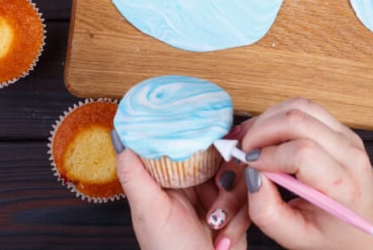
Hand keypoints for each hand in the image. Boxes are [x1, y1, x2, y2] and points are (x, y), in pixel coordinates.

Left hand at [113, 129, 248, 249]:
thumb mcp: (148, 211)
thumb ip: (134, 174)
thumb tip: (120, 135)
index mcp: (170, 176)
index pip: (190, 140)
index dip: (205, 138)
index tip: (217, 142)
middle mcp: (194, 181)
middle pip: (223, 155)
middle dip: (225, 179)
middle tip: (218, 192)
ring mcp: (218, 194)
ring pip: (241, 176)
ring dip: (232, 204)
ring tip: (215, 225)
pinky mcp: (238, 208)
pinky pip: (252, 196)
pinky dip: (239, 218)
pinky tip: (223, 236)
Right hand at [240, 98, 372, 249]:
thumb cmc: (336, 235)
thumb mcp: (296, 237)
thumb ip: (267, 213)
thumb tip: (251, 176)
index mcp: (342, 185)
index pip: (301, 152)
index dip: (267, 155)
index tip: (247, 165)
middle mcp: (350, 154)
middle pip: (298, 119)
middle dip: (261, 130)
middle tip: (244, 150)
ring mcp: (348, 136)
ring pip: (301, 106)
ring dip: (269, 119)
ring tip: (254, 142)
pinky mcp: (342, 129)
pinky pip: (307, 108)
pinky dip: (280, 115)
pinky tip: (269, 136)